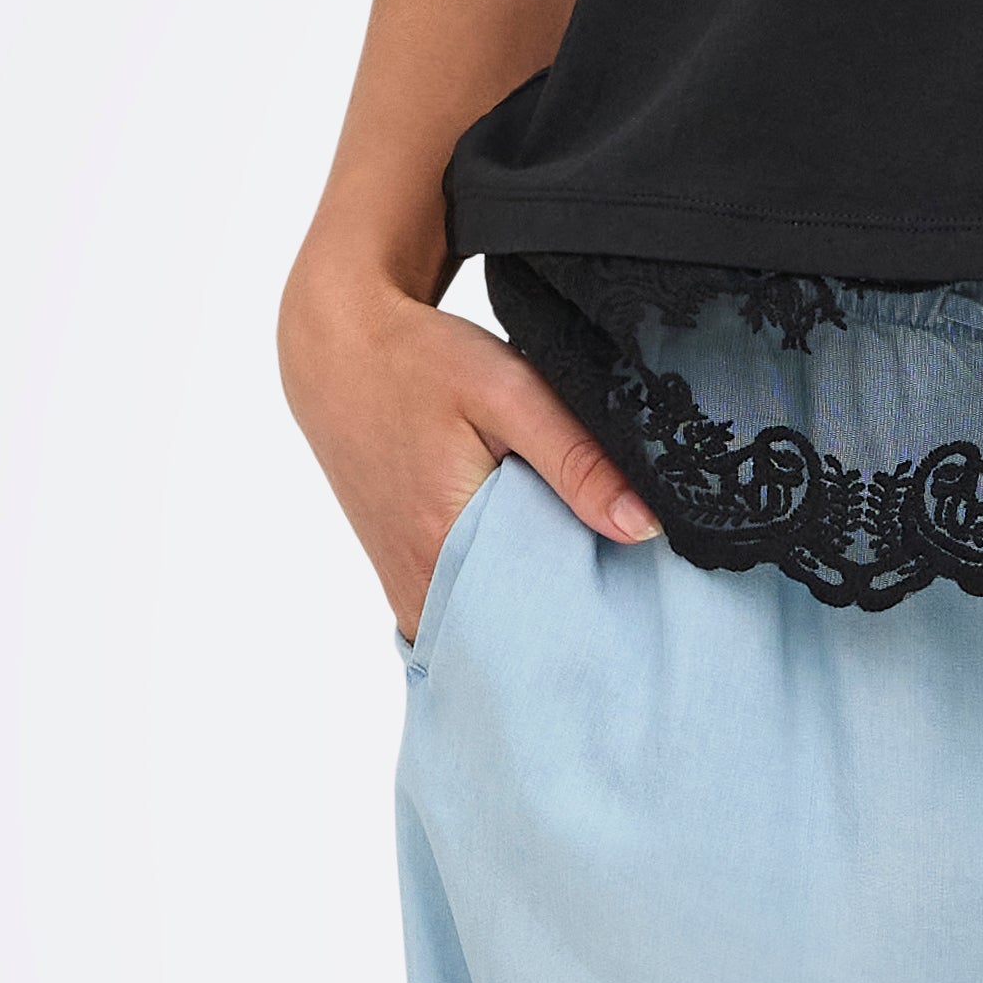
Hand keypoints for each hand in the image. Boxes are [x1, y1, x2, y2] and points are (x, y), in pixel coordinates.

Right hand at [276, 260, 657, 630]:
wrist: (337, 354)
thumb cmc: (418, 363)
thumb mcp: (506, 392)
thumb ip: (575, 459)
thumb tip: (645, 529)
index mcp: (442, 546)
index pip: (540, 619)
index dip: (593, 608)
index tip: (635, 592)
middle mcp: (418, 584)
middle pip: (519, 628)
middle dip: (569, 608)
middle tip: (614, 569)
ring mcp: (406, 586)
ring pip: (492, 621)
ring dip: (535, 598)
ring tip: (573, 554)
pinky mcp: (403, 576)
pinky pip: (466, 605)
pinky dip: (502, 588)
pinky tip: (528, 550)